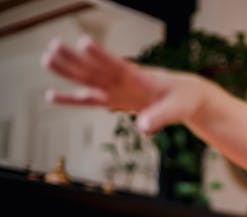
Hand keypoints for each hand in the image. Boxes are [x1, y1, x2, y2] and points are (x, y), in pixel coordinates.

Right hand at [41, 36, 210, 134]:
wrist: (185, 98)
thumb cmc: (183, 99)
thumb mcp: (177, 109)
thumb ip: (160, 117)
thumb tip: (142, 127)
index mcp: (140, 78)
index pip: (118, 65)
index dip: (102, 55)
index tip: (85, 43)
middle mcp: (125, 82)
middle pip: (96, 70)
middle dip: (76, 60)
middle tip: (53, 47)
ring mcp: (118, 90)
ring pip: (89, 80)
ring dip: (69, 71)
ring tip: (46, 59)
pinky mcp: (116, 100)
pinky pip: (91, 99)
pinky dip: (72, 99)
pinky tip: (52, 95)